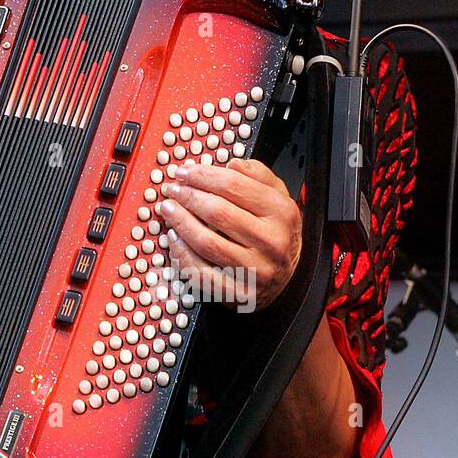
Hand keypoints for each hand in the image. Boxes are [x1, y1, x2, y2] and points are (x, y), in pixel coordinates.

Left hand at [158, 159, 301, 311]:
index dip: (202, 175)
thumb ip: (258, 175)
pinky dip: (182, 254)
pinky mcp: (239, 293)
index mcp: (281, 213)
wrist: (289, 279)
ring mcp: (256, 270)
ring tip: (168, 209)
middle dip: (188, 196)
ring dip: (180, 222)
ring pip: (206, 242)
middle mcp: (272, 242)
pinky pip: (201, 272)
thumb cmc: (275, 233)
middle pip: (217, 212)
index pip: (233, 185)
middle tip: (172, 189)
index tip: (184, 171)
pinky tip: (173, 238)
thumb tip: (231, 164)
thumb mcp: (278, 197)